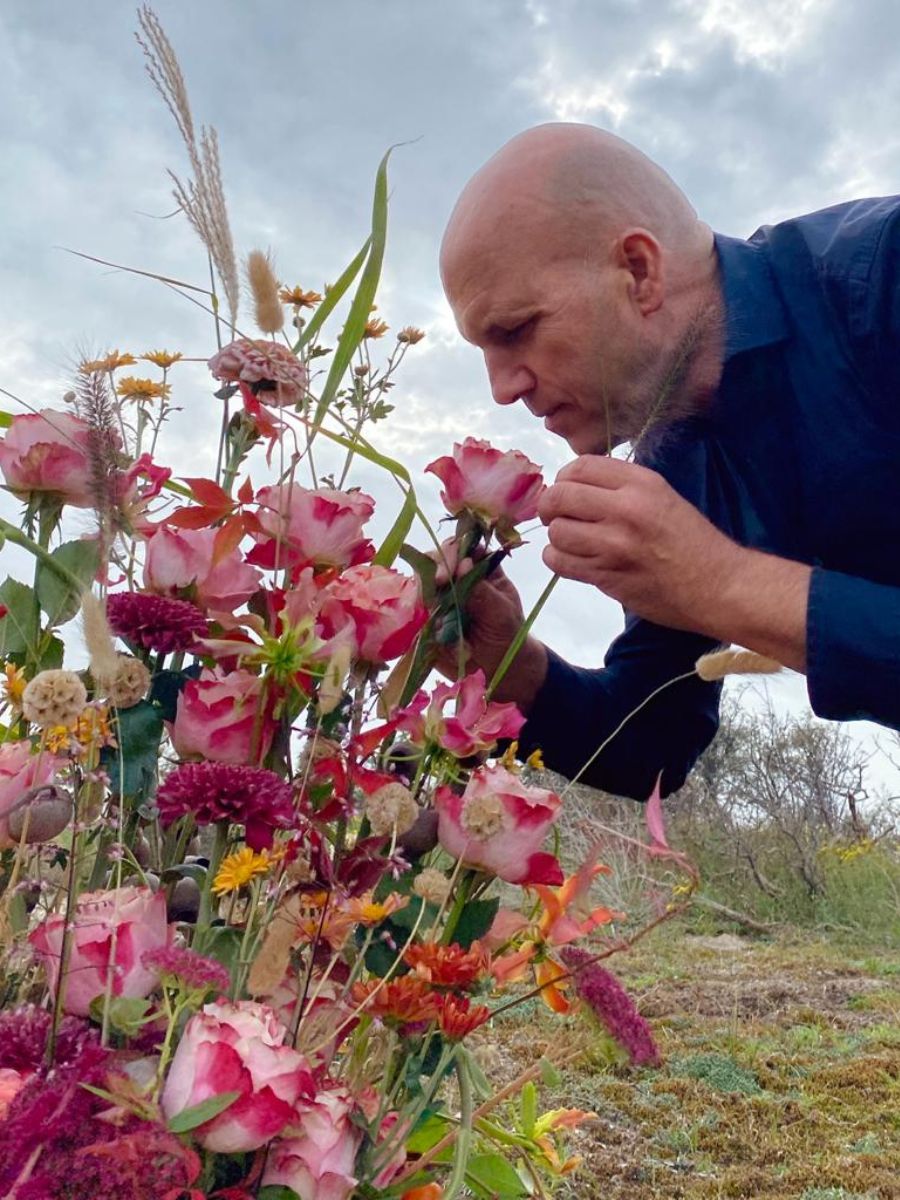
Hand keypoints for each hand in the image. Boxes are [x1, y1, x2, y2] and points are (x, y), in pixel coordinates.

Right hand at [433, 542, 547, 709]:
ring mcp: (437, 594)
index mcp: (481, 567)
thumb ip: (483, 591)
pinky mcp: (425, 614)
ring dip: (426, 591)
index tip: (456, 570)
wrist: (496, 669)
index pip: (463, 546)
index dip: (455, 553)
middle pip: (436, 558)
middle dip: (436, 568)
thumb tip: (464, 566)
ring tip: (436, 608)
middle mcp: (456, 576)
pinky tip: (426, 622)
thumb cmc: (506, 634)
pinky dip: (417, 612)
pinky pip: (412, 607)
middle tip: (440, 583)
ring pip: (420, 581)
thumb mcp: (502, 613)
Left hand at [538, 456, 809, 668]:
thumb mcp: (662, 496)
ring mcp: (614, 544)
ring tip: (572, 542)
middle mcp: (625, 508)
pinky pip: (559, 561)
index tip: (567, 491)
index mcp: (641, 483)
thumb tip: (574, 485)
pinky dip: (558, 559)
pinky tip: (572, 560)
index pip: (579, 467)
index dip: (564, 479)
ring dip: (557, 536)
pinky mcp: (606, 576)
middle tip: (558, 517)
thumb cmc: (693, 542)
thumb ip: (620, 487)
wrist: (718, 585)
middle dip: (550, 507)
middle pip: (559, 496)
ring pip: (556, 531)